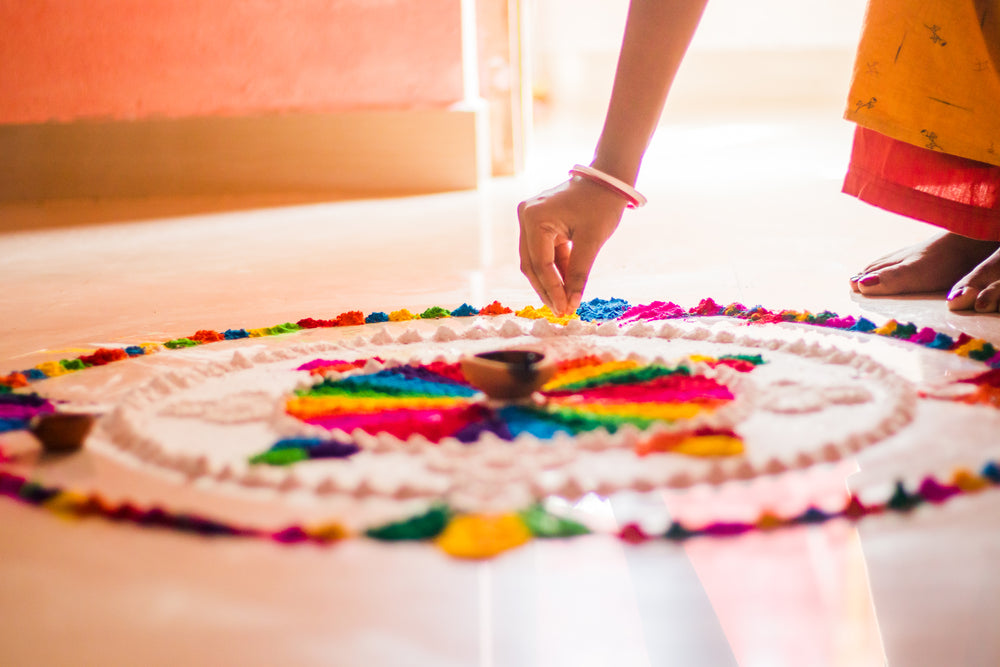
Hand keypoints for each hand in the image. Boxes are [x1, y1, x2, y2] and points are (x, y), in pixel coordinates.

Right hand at [517, 176, 627, 315]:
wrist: (608, 178)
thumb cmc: (602, 204)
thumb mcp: (592, 241)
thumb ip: (579, 273)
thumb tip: (571, 304)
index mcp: (535, 218)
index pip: (541, 263)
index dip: (552, 289)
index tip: (564, 310)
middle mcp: (526, 217)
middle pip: (532, 264)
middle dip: (547, 289)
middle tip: (561, 312)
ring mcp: (530, 219)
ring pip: (536, 261)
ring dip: (550, 282)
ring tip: (564, 304)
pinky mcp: (539, 223)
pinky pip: (544, 253)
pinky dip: (555, 270)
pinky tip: (566, 288)